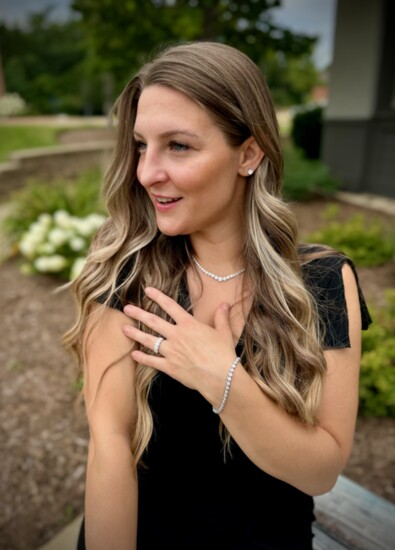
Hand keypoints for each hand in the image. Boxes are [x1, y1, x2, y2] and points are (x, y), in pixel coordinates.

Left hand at [122, 287, 236, 399]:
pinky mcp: (169, 367)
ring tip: (124, 329)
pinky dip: (142, 358)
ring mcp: (171, 351)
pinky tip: (134, 355)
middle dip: (138, 314)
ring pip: (149, 340)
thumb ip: (221, 317)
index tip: (147, 290)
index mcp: (189, 325)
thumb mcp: (224, 333)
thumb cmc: (223, 354)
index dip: (158, 297)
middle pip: (154, 321)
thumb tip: (225, 305)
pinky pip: (152, 361)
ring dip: (135, 334)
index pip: (170, 306)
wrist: (220, 377)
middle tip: (126, 309)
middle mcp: (177, 335)